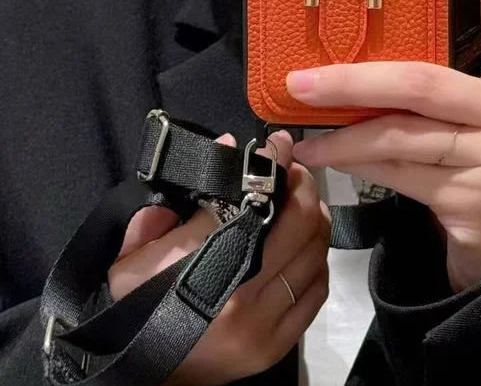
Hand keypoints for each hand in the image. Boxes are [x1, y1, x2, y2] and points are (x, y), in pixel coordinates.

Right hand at [109, 132, 329, 385]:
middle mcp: (245, 298)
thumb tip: (220, 151)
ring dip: (316, 222)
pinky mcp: (280, 346)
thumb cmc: (137, 307)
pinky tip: (306, 245)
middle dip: (304, 189)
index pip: (257, 204)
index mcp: (207, 270)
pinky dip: (318, 261)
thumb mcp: (134, 257)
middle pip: (300, 225)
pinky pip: (317, 291)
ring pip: (316, 256)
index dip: (275, 170)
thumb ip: (168, 208)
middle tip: (296, 173)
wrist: (142, 376)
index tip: (281, 146)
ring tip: (304, 203)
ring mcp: (267, 326)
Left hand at [288, 0, 480, 292]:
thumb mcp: (476, 114)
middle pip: (424, 83)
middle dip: (354, 82)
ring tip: (304, 135)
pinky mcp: (479, 197)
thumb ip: (433, 89)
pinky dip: (360, 167)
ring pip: (403, 135)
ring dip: (345, 136)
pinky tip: (330, 162)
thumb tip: (354, 70)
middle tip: (300, 82)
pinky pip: (401, 174)